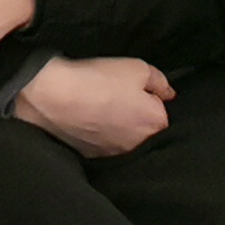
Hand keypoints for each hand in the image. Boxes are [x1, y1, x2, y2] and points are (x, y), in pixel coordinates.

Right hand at [14, 57, 174, 157]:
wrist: (55, 96)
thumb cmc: (99, 80)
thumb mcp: (137, 67)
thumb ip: (159, 81)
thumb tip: (169, 94)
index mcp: (155, 123)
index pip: (162, 109)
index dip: (148, 95)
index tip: (132, 86)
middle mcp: (139, 145)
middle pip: (143, 127)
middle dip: (135, 113)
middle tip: (115, 95)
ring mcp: (115, 154)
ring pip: (123, 136)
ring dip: (116, 125)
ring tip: (98, 106)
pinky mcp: (93, 157)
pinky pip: (102, 143)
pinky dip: (98, 133)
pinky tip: (86, 117)